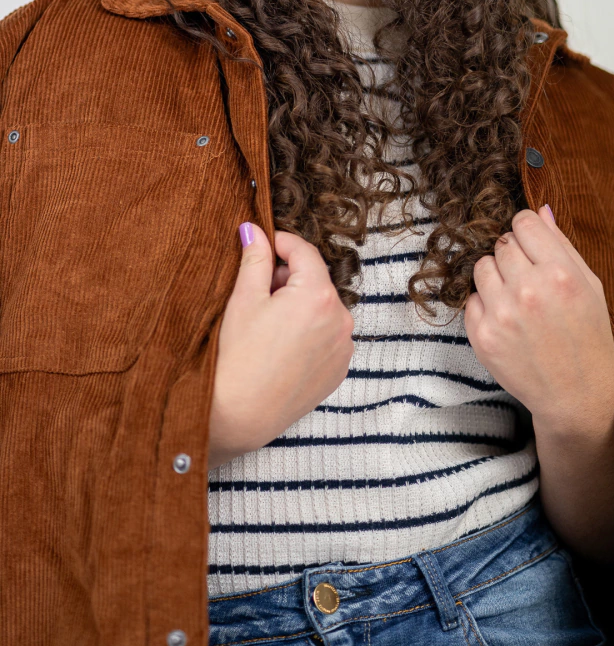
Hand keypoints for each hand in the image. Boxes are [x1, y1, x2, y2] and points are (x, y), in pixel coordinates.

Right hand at [209, 223, 353, 468]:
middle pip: (315, 280)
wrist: (240, 415)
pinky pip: (327, 336)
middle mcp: (341, 318)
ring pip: (322, 308)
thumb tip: (255, 230)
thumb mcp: (244, 299)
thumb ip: (256, 258)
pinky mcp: (339, 369)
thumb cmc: (238, 357)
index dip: (281, 242)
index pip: (304, 251)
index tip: (262, 244)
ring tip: (267, 323)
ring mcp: (343, 346)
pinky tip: (281, 345)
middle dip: (288, 278)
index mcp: (318, 295)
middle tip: (258, 292)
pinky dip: (309, 331)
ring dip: (300, 305)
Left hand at [465, 206, 613, 436]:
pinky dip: (485, 305)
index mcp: (560, 274)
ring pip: (480, 266)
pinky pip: (470, 299)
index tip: (530, 245)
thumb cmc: (588, 336)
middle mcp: (528, 291)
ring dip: (495, 277)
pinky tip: (507, 321)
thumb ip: (561, 245)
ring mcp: (501, 314)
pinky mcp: (482, 336)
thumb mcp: (589, 286)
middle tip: (528, 279)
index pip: (522, 222)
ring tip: (516, 299)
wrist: (576, 394)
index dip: (526, 231)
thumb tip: (539, 210)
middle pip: (500, 243)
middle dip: (513, 256)